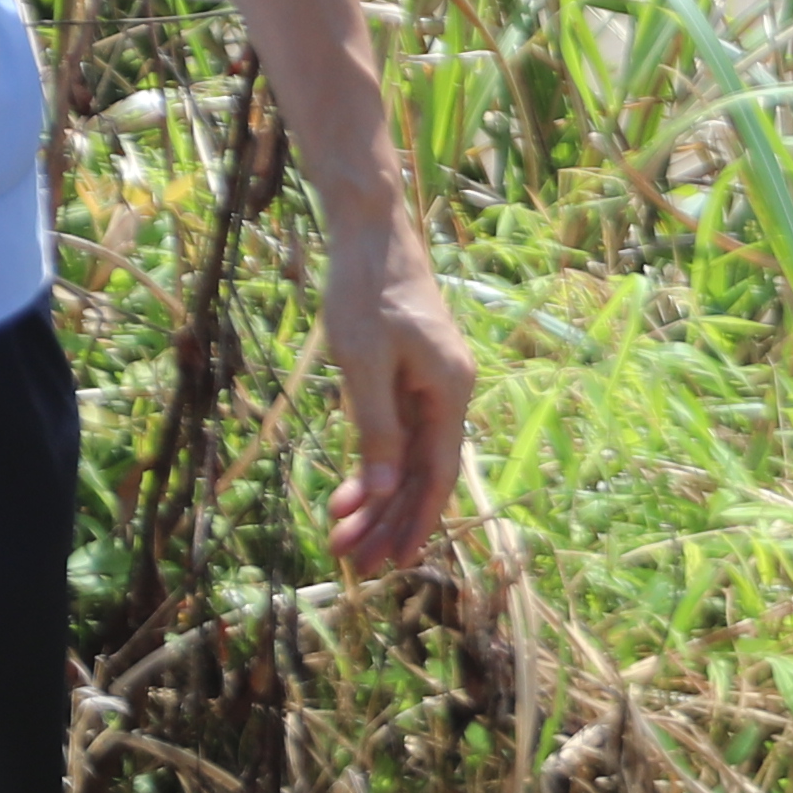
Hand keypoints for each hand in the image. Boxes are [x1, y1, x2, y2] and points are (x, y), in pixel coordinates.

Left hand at [319, 192, 478, 577]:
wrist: (370, 231)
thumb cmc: (364, 290)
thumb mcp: (364, 362)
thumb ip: (377, 427)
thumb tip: (386, 489)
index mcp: (450, 390)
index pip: (437, 473)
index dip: (416, 520)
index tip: (393, 561)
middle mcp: (450, 393)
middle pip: (422, 473)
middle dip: (388, 520)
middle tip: (351, 561)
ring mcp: (432, 385)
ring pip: (408, 459)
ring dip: (377, 499)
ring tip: (342, 535)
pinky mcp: (412, 376)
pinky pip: (397, 434)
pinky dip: (374, 464)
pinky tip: (350, 491)